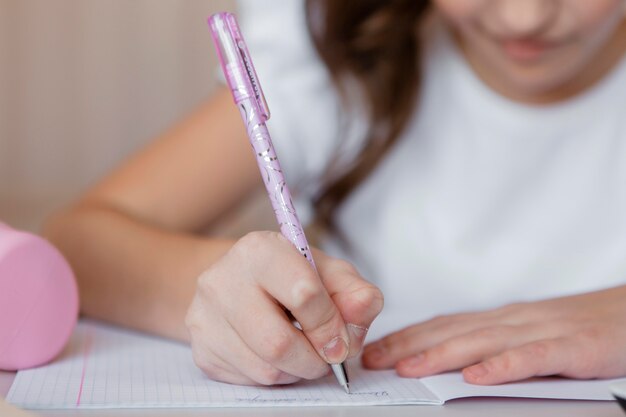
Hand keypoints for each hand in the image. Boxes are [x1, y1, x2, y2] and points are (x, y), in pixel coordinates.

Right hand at [185, 231, 382, 385]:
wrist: (240, 281)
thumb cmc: (288, 276)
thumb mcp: (327, 272)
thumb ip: (354, 290)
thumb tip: (364, 308)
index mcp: (259, 250)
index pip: (303, 293)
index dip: (332, 324)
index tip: (341, 338)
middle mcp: (222, 279)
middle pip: (278, 343)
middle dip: (314, 360)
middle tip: (326, 356)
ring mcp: (205, 316)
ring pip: (264, 369)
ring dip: (296, 371)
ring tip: (302, 352)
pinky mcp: (202, 348)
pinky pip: (248, 380)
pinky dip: (275, 376)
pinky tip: (277, 355)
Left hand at [362, 285, 625, 384]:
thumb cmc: (583, 328)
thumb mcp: (531, 333)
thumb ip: (497, 344)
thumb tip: (456, 363)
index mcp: (503, 319)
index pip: (446, 325)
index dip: (408, 337)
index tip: (375, 350)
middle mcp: (515, 320)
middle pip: (453, 331)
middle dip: (409, 345)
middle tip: (373, 359)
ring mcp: (543, 331)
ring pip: (484, 341)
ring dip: (441, 354)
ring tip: (407, 367)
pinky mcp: (574, 346)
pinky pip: (534, 357)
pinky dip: (503, 366)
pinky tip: (476, 377)